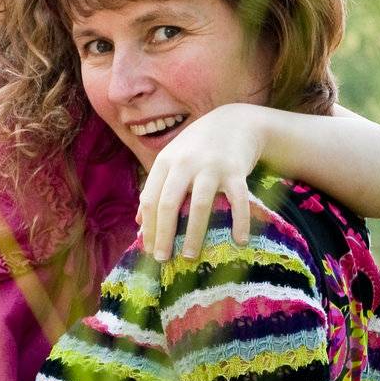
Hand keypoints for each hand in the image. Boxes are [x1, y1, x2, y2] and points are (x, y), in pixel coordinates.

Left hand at [138, 104, 260, 261]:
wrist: (234, 122)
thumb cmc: (197, 147)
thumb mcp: (171, 160)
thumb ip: (155, 187)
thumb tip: (139, 221)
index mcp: (165, 162)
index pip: (150, 198)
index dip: (148, 226)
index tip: (148, 249)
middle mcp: (185, 163)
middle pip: (169, 203)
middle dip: (163, 234)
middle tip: (162, 258)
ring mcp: (211, 167)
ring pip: (200, 205)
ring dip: (194, 234)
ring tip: (190, 256)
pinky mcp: (236, 170)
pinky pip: (238, 200)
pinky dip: (240, 221)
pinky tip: (240, 241)